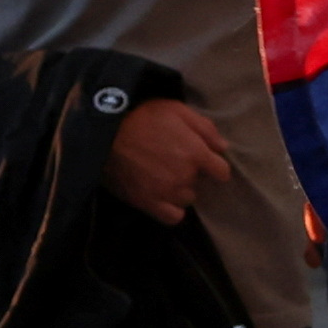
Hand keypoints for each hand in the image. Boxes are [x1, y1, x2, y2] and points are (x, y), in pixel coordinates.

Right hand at [103, 96, 233, 224]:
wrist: (103, 133)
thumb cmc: (141, 117)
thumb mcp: (176, 110)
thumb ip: (205, 128)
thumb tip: (223, 147)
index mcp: (195, 153)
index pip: (222, 172)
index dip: (214, 165)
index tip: (205, 161)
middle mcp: (185, 176)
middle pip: (201, 184)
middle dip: (193, 174)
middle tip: (174, 162)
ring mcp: (166, 192)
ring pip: (186, 199)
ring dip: (180, 190)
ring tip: (164, 177)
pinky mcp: (148, 203)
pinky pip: (172, 217)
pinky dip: (171, 209)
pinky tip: (163, 197)